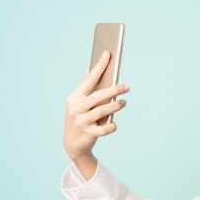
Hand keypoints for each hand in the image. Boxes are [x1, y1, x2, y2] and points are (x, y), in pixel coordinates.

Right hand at [63, 51, 129, 176]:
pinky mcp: (89, 133)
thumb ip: (85, 88)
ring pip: (103, 111)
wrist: (72, 145)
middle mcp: (76, 108)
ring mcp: (81, 121)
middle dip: (114, 90)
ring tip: (124, 102)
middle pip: (98, 95)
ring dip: (116, 106)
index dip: (98, 66)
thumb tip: (90, 68)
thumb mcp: (78, 104)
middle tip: (127, 87)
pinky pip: (105, 128)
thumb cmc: (79, 119)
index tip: (107, 54)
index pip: (88, 79)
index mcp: (74, 98)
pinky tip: (114, 123)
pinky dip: (112, 125)